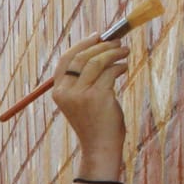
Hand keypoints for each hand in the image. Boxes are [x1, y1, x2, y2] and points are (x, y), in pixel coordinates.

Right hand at [49, 39, 128, 166]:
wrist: (100, 146)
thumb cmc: (95, 122)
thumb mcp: (82, 99)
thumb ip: (84, 78)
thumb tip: (99, 49)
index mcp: (58, 92)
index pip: (66, 60)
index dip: (82, 45)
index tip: (97, 36)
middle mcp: (66, 92)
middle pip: (82, 57)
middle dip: (102, 46)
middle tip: (118, 42)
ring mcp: (81, 95)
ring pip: (97, 62)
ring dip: (113, 53)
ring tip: (125, 51)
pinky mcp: (98, 96)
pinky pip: (110, 72)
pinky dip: (119, 66)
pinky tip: (124, 67)